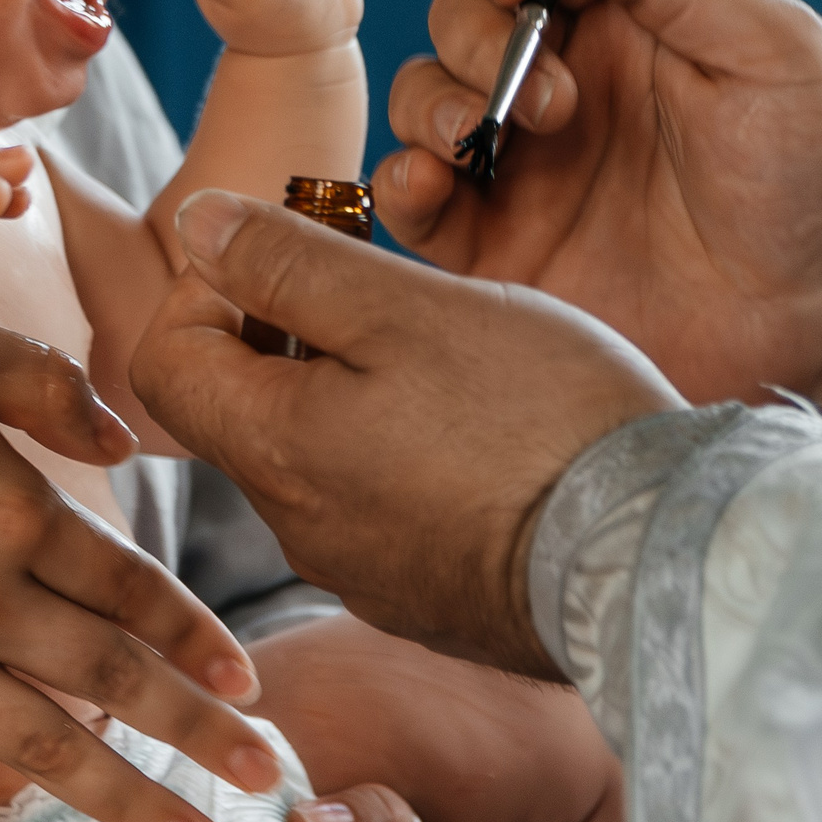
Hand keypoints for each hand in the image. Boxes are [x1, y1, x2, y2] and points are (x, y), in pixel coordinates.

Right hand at [0, 380, 281, 821]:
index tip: (250, 684)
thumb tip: (123, 445)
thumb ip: (45, 388)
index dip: (198, 638)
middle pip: (114, 679)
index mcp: (14, 513)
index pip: (133, 590)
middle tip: (266, 778)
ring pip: (46, 749)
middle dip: (200, 732)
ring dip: (129, 802)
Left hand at [132, 191, 684, 674]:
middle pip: (242, 407)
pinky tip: (488, 431)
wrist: (656, 559)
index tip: (296, 254)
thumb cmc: (538, 418)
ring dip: (354, 392)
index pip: (166, 360)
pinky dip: (406, 454)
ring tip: (453, 355)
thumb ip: (291, 263)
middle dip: (291, 330)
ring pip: (317, 458)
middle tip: (386, 287)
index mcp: (275, 450)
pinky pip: (381, 509)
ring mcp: (363, 572)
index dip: (209, 288)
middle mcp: (299, 527)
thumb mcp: (408, 309)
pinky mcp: (426, 597)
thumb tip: (198, 225)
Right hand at [380, 0, 821, 404]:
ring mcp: (526, 167)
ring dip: (433, 99)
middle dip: (477, 34)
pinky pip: (414, 203)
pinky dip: (401, 180)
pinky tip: (432, 181)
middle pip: (463, 14)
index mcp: (629, 19)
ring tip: (489, 138)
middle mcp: (564, 81)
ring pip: (423, 95)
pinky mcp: (500, 251)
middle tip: (554, 100)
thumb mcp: (770, 51)